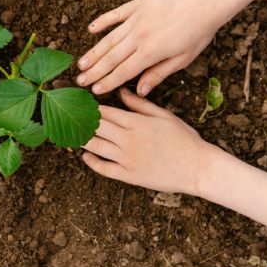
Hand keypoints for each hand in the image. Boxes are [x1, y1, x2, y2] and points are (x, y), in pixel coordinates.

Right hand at [76, 0, 239, 95]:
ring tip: (81, 63)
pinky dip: (102, 22)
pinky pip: (115, 14)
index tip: (94, 91)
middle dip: (94, 71)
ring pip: (109, 38)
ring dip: (94, 52)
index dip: (107, 82)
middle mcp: (139, 35)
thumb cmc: (198, 32)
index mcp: (151, 52)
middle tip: (79, 81)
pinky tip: (91, 29)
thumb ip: (158, 74)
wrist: (206, 0)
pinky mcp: (138, 4)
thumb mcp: (183, 59)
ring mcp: (136, 18)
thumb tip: (139, 90)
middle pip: (111, 57)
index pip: (123, 71)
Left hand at [81, 89, 219, 196]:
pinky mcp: (128, 175)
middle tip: (69, 117)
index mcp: (136, 122)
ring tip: (71, 134)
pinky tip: (85, 156)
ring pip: (95, 146)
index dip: (90, 107)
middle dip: (81, 121)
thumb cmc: (184, 139)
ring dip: (81, 139)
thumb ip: (140, 104)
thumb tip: (122, 91)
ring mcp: (126, 158)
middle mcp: (127, 139)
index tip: (79, 104)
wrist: (197, 167)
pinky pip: (103, 168)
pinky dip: (91, 162)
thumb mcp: (164, 116)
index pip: (104, 111)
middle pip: (95, 126)